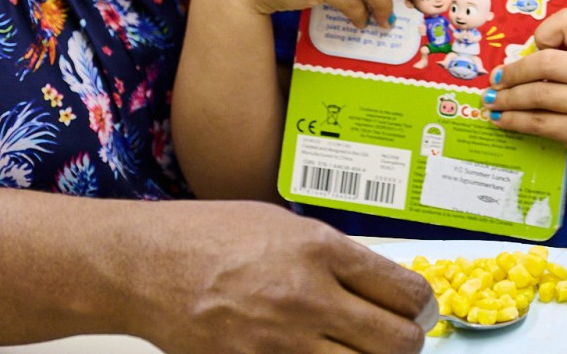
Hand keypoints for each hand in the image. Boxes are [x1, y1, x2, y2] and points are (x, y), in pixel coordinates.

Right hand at [145, 201, 433, 353]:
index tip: (416, 310)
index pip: (404, 291)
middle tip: (395, 337)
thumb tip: (378, 286)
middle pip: (397, 342)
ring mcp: (281, 344)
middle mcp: (307, 297)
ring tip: (355, 347)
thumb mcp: (281, 225)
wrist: (146, 266)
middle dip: (405, 342)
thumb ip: (332, 256)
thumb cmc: (207, 236)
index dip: (420, 306)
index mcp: (319, 250)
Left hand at [485, 8, 566, 175]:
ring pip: (537, 96)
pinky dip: (514, 120)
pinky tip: (501, 118)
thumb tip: (518, 55)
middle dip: (513, 72)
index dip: (546, 32)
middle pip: (545, 64)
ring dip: (507, 99)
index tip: (533, 45)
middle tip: (495, 79)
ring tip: (491, 100)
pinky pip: (539, 124)